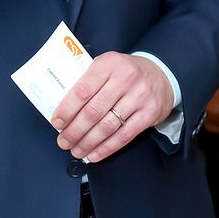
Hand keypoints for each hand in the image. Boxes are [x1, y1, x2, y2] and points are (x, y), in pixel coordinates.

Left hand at [51, 53, 172, 163]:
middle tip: (63, 141)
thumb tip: (62, 106)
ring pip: (107, 126)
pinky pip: (123, 136)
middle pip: (93, 111)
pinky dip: (106, 148)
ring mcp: (139, 97)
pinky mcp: (149, 114)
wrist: (161, 74)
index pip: (82, 90)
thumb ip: (88, 80)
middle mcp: (125, 79)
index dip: (67, 109)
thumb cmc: (126, 71)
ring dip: (88, 142)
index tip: (57, 122)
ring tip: (76, 150)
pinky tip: (94, 154)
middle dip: (74, 130)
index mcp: (109, 63)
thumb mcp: (107, 65)